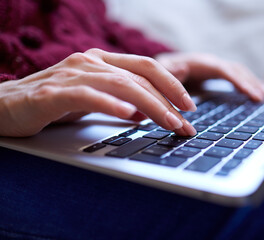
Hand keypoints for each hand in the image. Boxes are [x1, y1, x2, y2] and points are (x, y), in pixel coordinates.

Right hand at [0, 49, 196, 136]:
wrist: (4, 106)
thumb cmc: (51, 103)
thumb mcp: (92, 100)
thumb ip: (118, 100)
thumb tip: (144, 111)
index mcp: (101, 61)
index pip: (146, 67)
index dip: (172, 85)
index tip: (189, 107)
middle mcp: (91, 62)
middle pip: (140, 76)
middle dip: (169, 99)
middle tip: (187, 122)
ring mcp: (72, 74)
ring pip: (121, 84)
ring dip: (151, 105)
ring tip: (170, 123)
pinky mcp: (54, 93)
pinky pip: (88, 96)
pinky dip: (111, 104)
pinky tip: (129, 115)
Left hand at [155, 52, 263, 100]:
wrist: (163, 65)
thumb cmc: (162, 70)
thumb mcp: (162, 70)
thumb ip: (170, 72)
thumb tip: (182, 68)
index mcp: (200, 62)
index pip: (224, 70)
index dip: (238, 81)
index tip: (250, 94)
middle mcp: (210, 62)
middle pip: (235, 70)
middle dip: (249, 83)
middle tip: (261, 98)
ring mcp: (214, 66)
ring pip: (238, 72)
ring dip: (252, 82)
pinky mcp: (215, 73)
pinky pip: (235, 76)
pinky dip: (246, 82)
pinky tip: (255, 91)